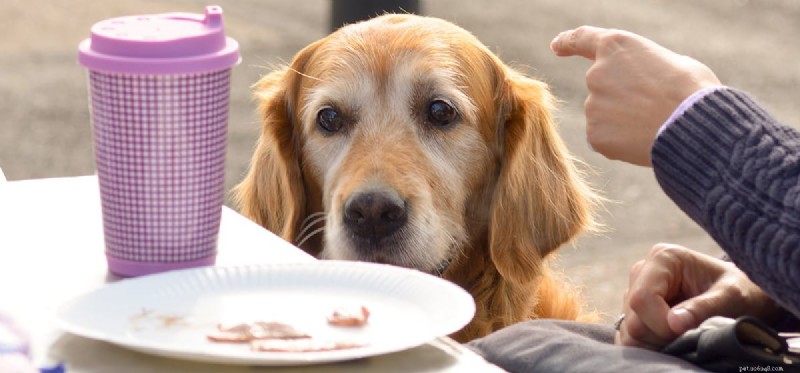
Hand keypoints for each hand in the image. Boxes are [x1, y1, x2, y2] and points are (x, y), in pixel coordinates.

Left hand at [550, 26, 721, 165]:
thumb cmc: (693, 91)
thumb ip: (644, 67)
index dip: (568, 42)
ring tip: (653, 123)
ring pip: (604, 114)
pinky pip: (604, 137)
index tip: (556, 46)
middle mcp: (596, 74)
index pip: (582, 39)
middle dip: (621, 96)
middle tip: (653, 107)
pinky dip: (620, 141)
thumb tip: (642, 83)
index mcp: (616, 46)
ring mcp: (592, 105)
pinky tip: (642, 140)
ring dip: (622, 120)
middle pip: (602, 86)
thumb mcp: (673, 62)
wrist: (693, 127)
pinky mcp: (594, 134)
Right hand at [615, 243, 781, 349]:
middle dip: (660, 335)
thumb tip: (674, 323)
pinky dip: (649, 346)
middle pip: (633, 317)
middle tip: (690, 335)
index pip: (642, 298)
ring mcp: (635, 291)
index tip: (686, 332)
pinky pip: (628, 337)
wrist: (742, 296)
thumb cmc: (740, 292)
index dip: (660, 323)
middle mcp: (643, 272)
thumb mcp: (731, 297)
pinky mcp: (634, 311)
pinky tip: (672, 340)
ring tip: (684, 336)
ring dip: (655, 342)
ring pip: (629, 330)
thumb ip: (703, 308)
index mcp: (663, 258)